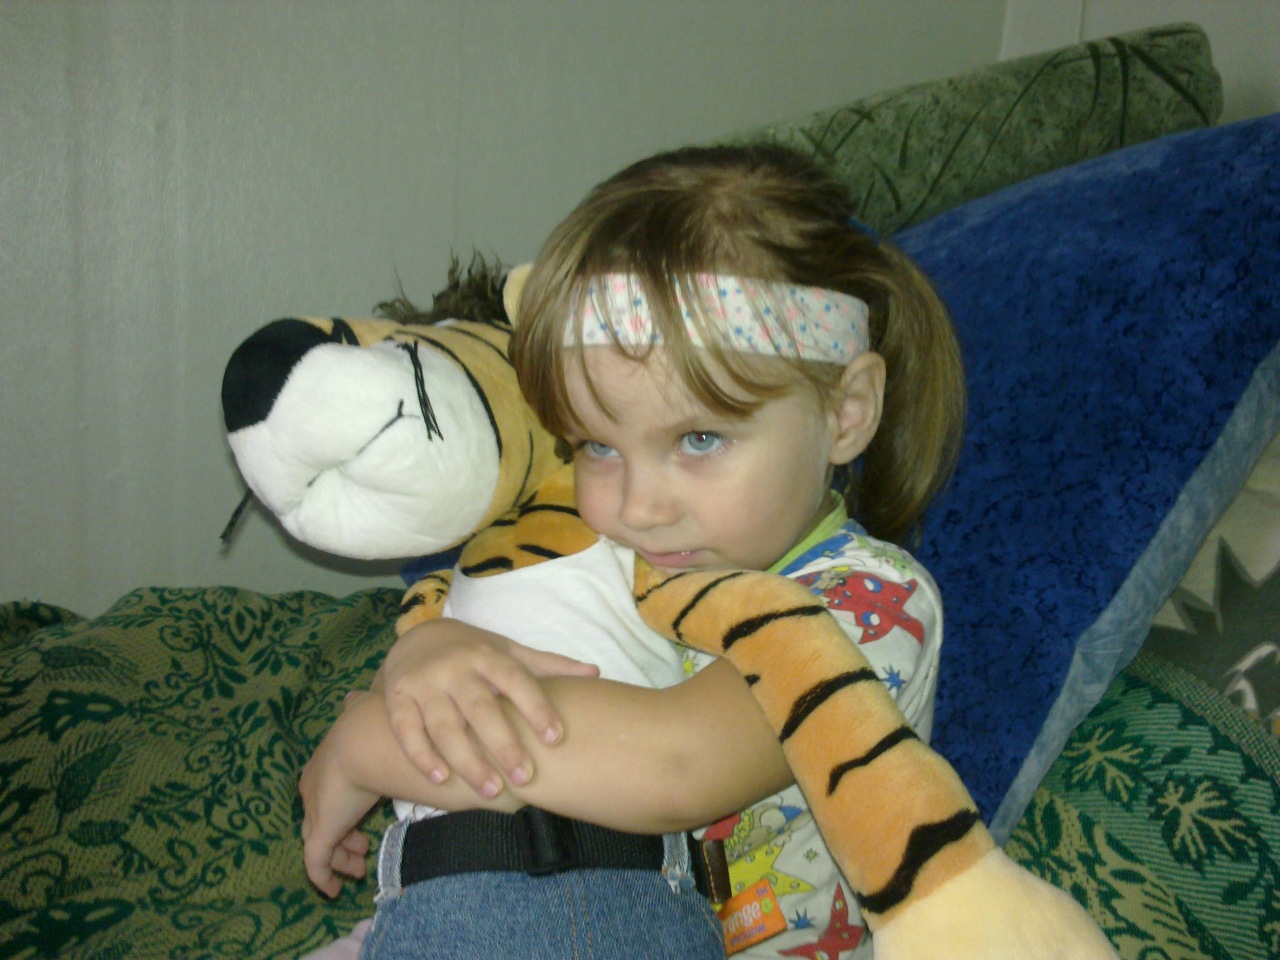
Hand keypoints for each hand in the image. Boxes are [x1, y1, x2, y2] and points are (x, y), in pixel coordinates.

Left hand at [299, 693, 380, 897]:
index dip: (340, 805)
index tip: (359, 816)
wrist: (364, 743)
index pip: (322, 791)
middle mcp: (313, 789)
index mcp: (323, 762)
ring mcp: (316, 812)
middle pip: (319, 819)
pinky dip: (322, 877)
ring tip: (359, 867)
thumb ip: (358, 709)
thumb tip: (352, 699)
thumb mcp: (365, 713)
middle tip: (361, 847)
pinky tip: (333, 891)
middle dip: (342, 835)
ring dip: (340, 856)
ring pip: (320, 842)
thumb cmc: (373, 726)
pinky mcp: (321, 832)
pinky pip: (316, 862)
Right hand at [379, 619, 599, 798]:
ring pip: (444, 726)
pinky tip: (440, 778)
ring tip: (491, 789)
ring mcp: (424, 683)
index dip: (536, 707)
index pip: (516, 680)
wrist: (417, 638)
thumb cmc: (474, 654)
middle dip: (503, 744)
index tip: (556, 738)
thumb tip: (595, 673)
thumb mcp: (510, 653)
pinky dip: (421, 755)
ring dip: (466, 759)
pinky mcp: (397, 698)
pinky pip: (406, 730)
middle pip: (480, 709)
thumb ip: (548, 666)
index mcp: (488, 656)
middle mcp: (456, 668)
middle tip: (525, 778)